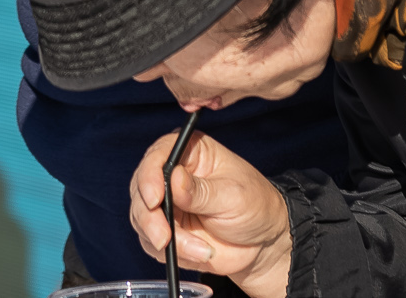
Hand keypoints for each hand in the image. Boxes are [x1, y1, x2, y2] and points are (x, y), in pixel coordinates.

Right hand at [129, 130, 292, 297]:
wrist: (263, 243)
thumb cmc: (254, 206)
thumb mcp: (232, 195)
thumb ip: (201, 191)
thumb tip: (174, 179)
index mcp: (190, 152)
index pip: (158, 155)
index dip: (150, 176)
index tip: (155, 199)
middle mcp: (172, 175)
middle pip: (141, 188)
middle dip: (150, 217)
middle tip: (165, 237)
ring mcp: (167, 204)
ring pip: (142, 218)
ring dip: (165, 239)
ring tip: (199, 250)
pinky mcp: (166, 230)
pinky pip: (152, 242)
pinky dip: (172, 253)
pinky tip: (199, 254)